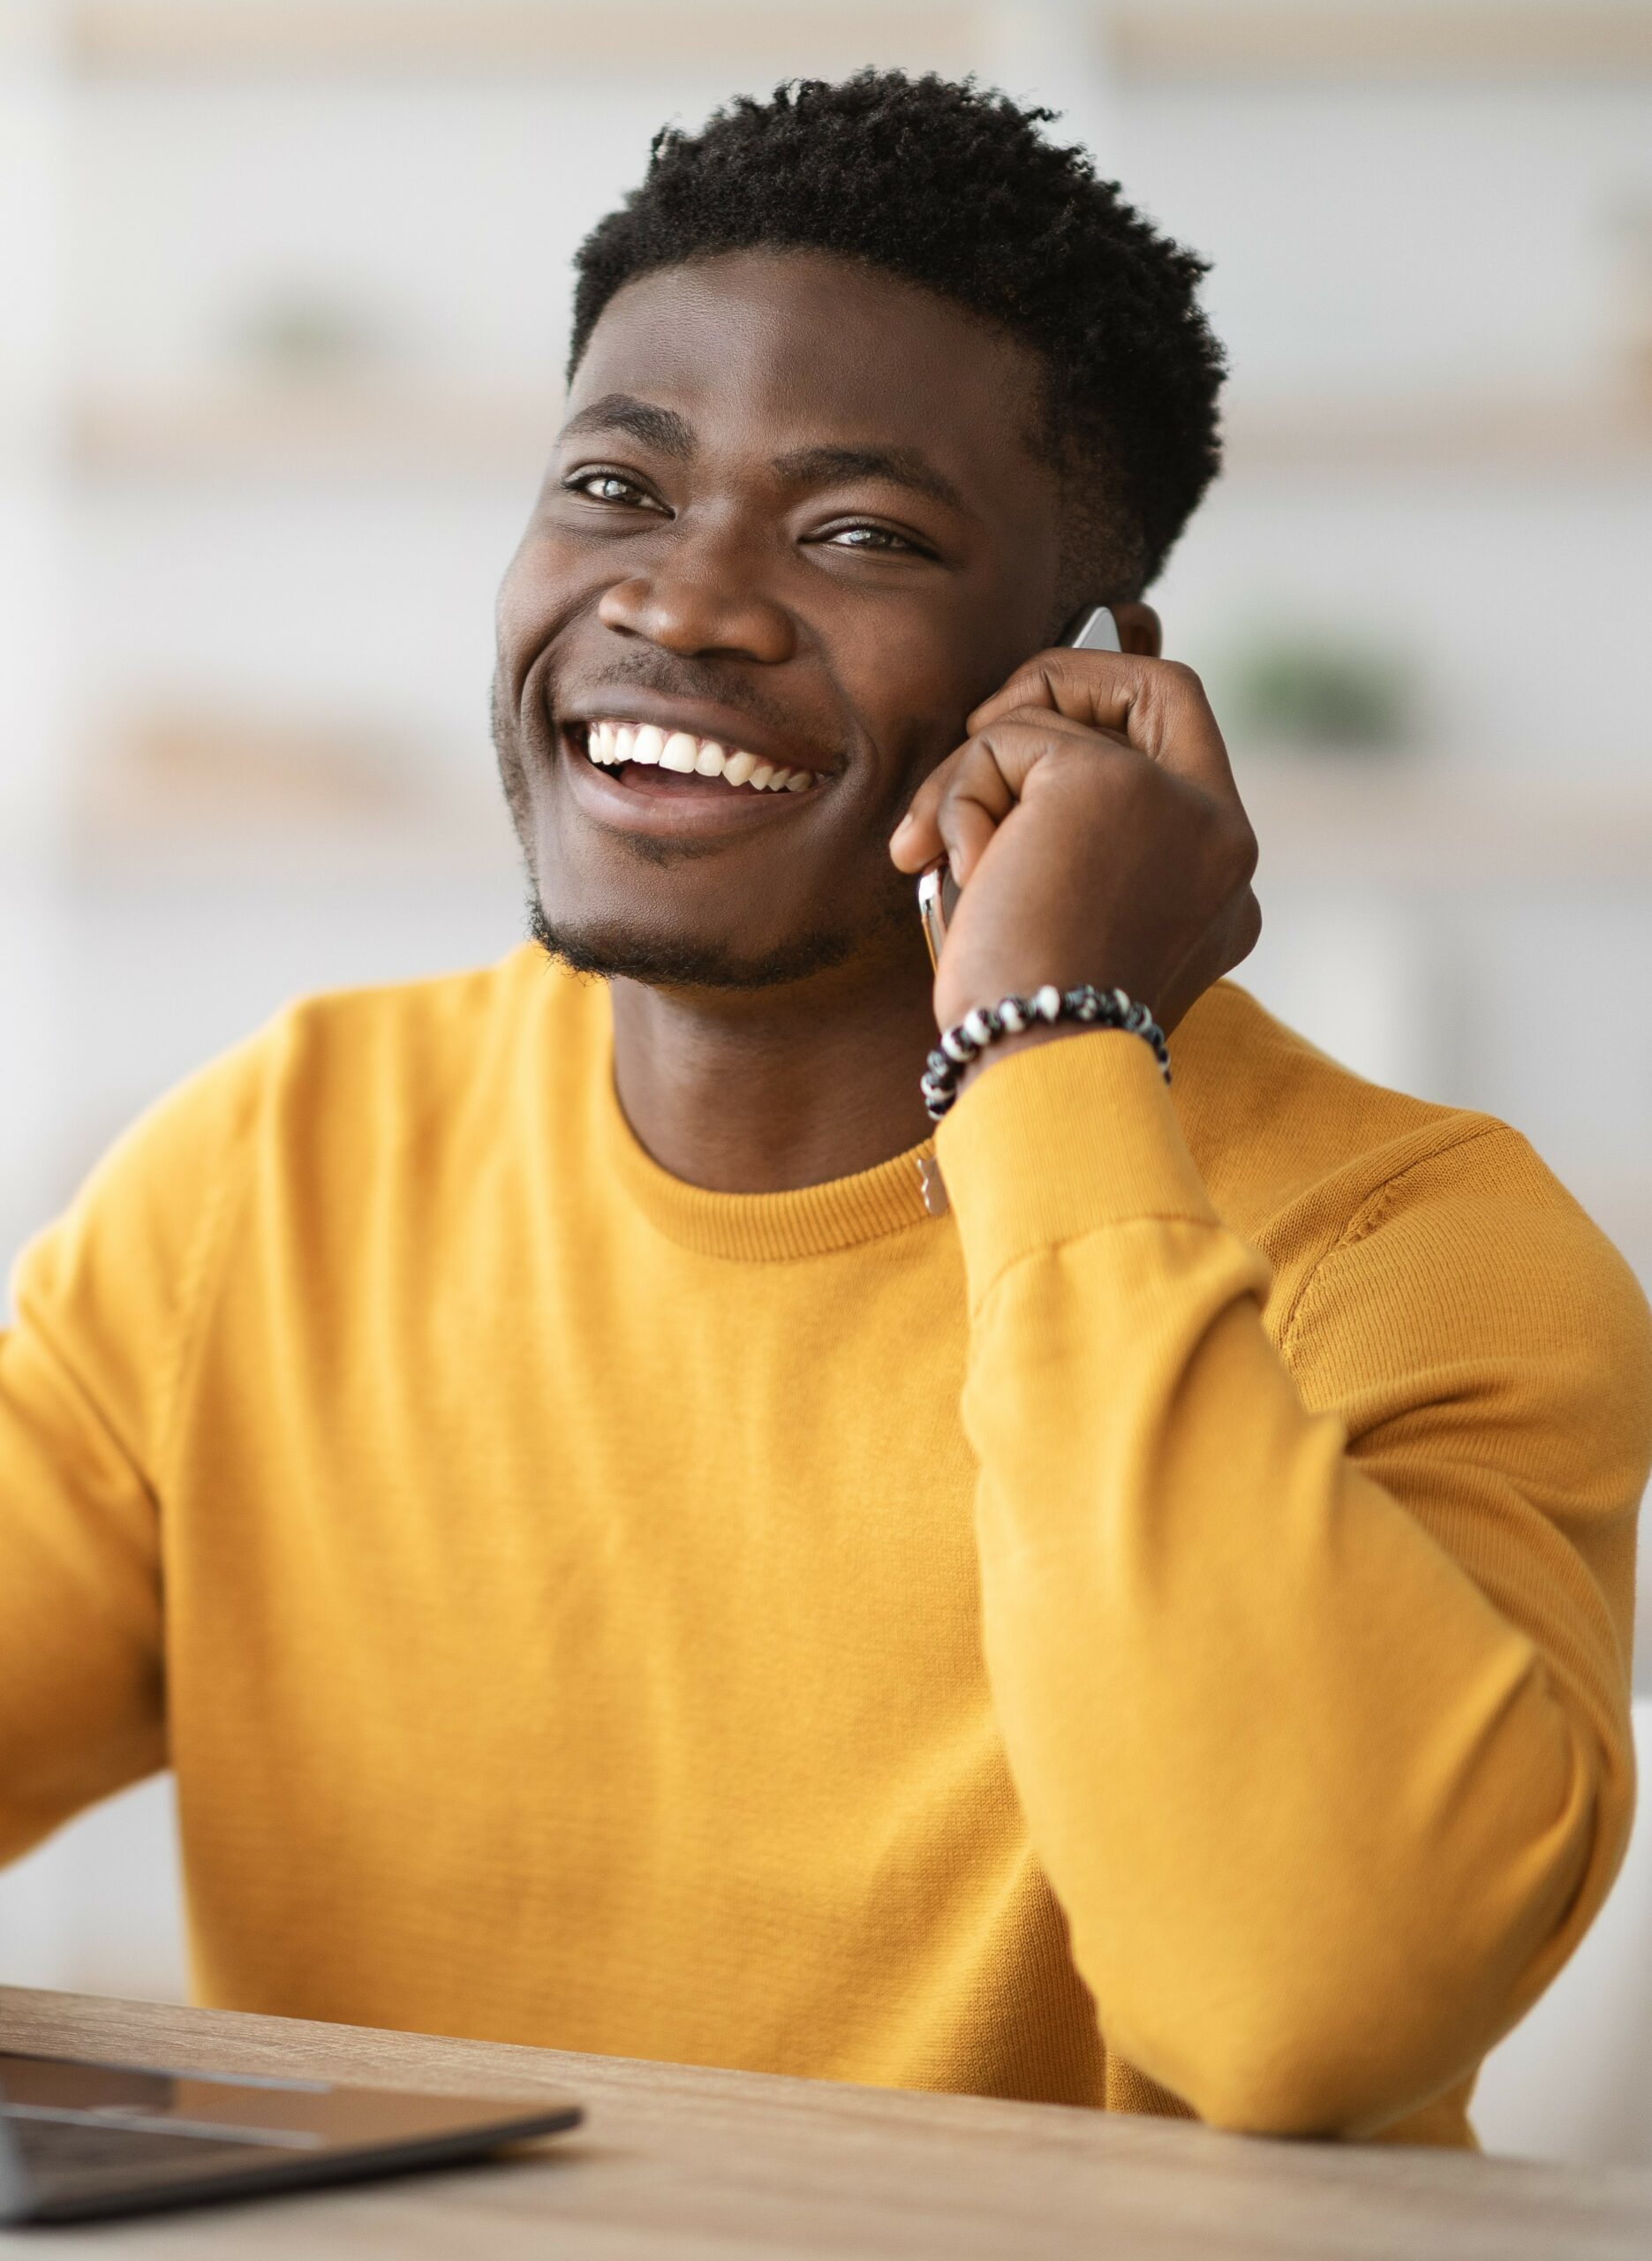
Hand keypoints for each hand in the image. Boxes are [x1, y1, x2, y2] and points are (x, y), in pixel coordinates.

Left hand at [890, 650, 1260, 1041]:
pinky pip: (1004, 740)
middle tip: (978, 739)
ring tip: (948, 862)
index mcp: (1220, 878)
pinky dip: (958, 797)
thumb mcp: (1069, 922)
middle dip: (1049, 692)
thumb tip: (997, 753)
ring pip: (1050, 719)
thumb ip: (1073, 841)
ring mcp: (1176, 801)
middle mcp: (1222, 835)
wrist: (1034, 1069)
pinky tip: (961, 871)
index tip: (1018, 729)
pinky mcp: (1109, 783)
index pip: (1184, 733)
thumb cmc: (1027, 1023)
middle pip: (1149, 687)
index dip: (1103, 702)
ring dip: (970, 779)